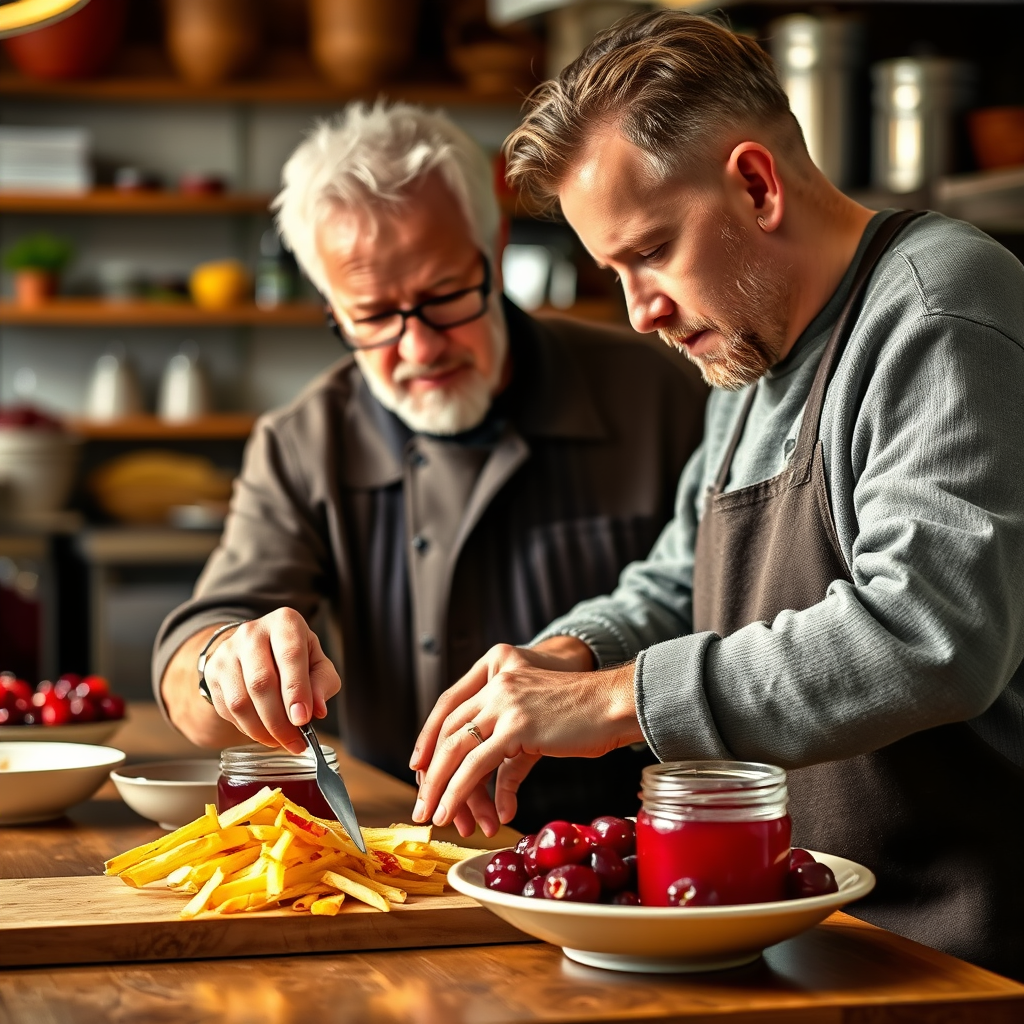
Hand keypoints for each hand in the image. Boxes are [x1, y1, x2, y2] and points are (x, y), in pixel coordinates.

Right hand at [201, 608, 340, 754]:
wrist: (258, 648)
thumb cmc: (295, 657)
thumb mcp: (318, 662)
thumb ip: (323, 683)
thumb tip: (317, 709)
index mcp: (285, 622)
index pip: (290, 656)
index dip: (296, 691)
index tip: (303, 719)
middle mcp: (252, 632)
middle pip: (261, 682)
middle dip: (279, 719)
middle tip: (295, 740)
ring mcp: (228, 651)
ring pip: (240, 701)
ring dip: (262, 730)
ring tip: (282, 741)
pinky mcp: (213, 672)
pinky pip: (227, 709)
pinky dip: (247, 728)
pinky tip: (263, 732)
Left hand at [409, 637, 640, 836]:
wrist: (617, 704)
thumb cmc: (586, 719)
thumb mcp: (538, 728)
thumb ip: (511, 755)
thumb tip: (501, 802)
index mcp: (499, 674)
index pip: (450, 708)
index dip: (429, 740)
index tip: (418, 768)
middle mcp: (497, 684)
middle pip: (447, 730)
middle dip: (430, 771)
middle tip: (421, 803)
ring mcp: (506, 702)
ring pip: (456, 749)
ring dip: (439, 786)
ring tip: (432, 815)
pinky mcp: (517, 726)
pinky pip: (477, 764)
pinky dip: (460, 791)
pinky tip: (452, 812)